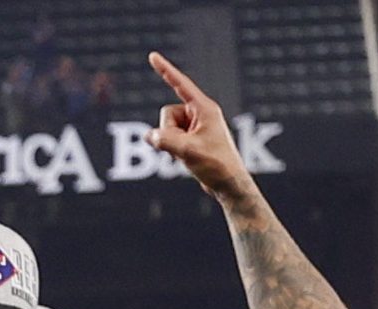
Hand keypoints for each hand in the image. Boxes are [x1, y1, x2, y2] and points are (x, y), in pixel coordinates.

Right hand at [145, 53, 252, 197]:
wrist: (228, 183)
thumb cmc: (215, 164)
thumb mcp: (187, 151)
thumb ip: (165, 141)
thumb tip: (150, 135)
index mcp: (204, 108)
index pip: (180, 84)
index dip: (165, 70)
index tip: (152, 56)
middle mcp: (200, 113)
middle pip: (167, 114)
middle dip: (167, 132)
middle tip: (183, 147)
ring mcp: (195, 126)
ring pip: (166, 128)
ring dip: (170, 143)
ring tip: (187, 155)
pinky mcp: (192, 138)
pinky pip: (170, 138)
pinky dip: (172, 149)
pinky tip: (185, 158)